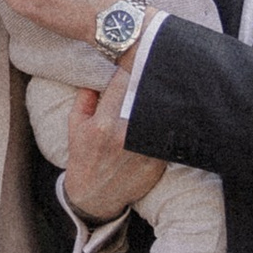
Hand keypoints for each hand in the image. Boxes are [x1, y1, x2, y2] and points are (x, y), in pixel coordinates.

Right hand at [60, 74, 164, 228]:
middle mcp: (125, 135)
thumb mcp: (75, 127)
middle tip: (160, 61)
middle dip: (151, 78)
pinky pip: (167, 136)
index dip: (130, 67)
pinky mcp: (158, 161)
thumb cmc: (83, 159)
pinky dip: (170, 123)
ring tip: (174, 83)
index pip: (122, 84)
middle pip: (146, 95)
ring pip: (160, 114)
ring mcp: (144, 149)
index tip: (138, 55)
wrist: (95, 197)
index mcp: (103, 123)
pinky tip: (176, 111)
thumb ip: (85, 99)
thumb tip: (98, 75)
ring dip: (164, 99)